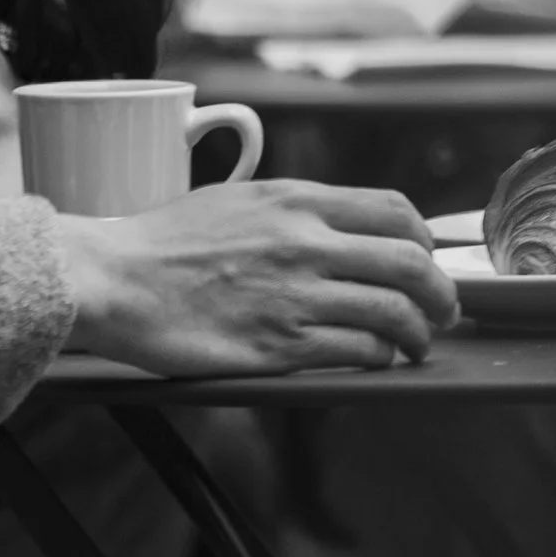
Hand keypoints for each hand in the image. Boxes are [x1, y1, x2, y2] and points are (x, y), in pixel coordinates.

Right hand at [57, 179, 458, 375]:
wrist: (113, 279)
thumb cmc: (162, 241)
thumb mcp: (232, 198)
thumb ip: (290, 208)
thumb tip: (338, 224)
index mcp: (292, 200)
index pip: (394, 211)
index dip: (424, 241)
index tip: (424, 260)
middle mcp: (304, 242)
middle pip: (412, 265)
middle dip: (442, 295)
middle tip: (442, 312)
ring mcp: (295, 294)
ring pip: (396, 313)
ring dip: (418, 335)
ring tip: (414, 345)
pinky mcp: (281, 343)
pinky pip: (360, 351)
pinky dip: (379, 357)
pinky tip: (373, 357)